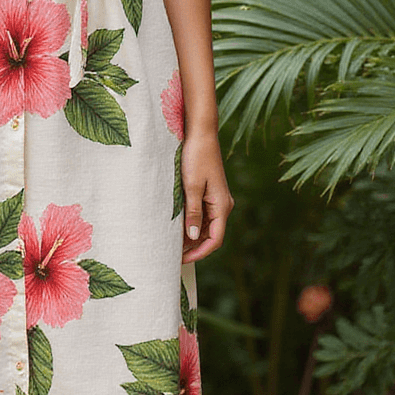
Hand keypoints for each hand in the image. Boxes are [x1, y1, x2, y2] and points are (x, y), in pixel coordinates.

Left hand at [181, 128, 232, 264]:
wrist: (201, 133)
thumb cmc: (196, 157)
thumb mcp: (191, 186)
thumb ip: (192, 213)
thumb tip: (192, 237)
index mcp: (222, 206)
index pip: (214, 239)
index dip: (199, 253)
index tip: (182, 260)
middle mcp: (223, 205)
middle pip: (210, 235)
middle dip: (193, 247)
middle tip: (172, 255)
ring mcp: (217, 199)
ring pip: (205, 226)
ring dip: (191, 236)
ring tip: (171, 243)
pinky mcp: (209, 193)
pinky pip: (202, 215)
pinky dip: (191, 223)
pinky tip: (176, 226)